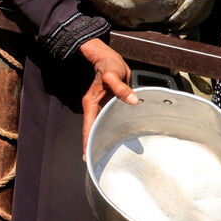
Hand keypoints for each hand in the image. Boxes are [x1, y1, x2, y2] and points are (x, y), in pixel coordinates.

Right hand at [79, 39, 138, 153]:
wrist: (107, 58)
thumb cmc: (108, 65)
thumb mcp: (113, 74)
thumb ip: (121, 87)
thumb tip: (133, 100)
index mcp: (91, 103)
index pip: (88, 126)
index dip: (87, 142)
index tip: (86, 157)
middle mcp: (94, 107)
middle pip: (91, 130)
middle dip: (92, 145)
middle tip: (96, 162)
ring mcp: (100, 107)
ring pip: (99, 127)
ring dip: (101, 139)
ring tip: (104, 155)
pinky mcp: (108, 106)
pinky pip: (107, 121)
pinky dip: (110, 131)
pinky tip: (116, 139)